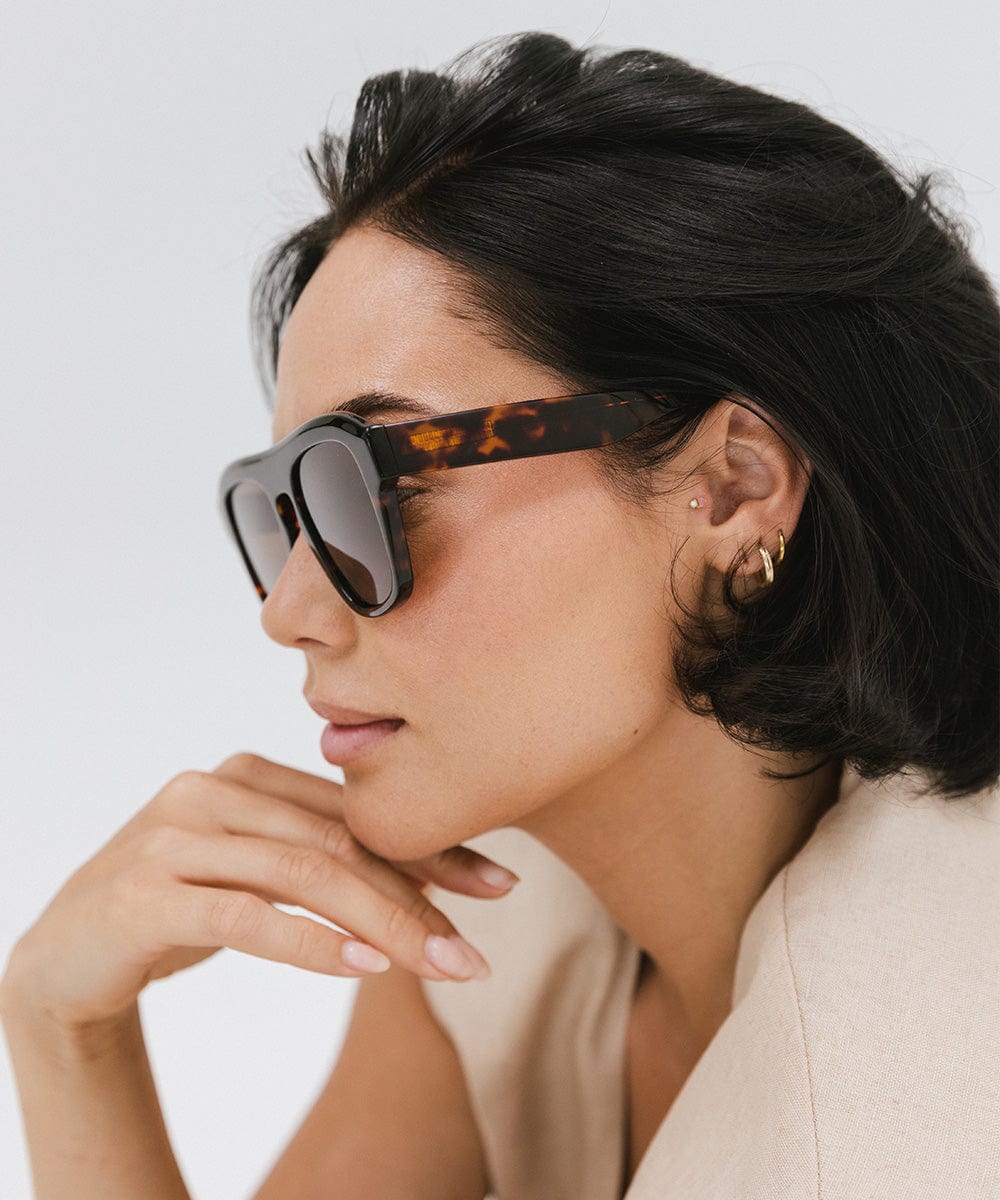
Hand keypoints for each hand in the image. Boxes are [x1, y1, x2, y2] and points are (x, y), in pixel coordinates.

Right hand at [1, 753, 518, 1030]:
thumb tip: (428, 874)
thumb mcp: (252, 871)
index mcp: (245, 775)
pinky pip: (244, 916)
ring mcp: (174, 838)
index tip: (497, 884)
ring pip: (302, 875)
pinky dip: (310, 942)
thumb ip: (317, 854)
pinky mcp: (145, 895)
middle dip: (420, 897)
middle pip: (339, 842)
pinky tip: (364, 966)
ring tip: (442, 965)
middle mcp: (211, 791)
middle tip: (478, 950)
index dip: (431, 849)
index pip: (356, 813)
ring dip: (383, 923)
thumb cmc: (178, 906)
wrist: (67, 955)